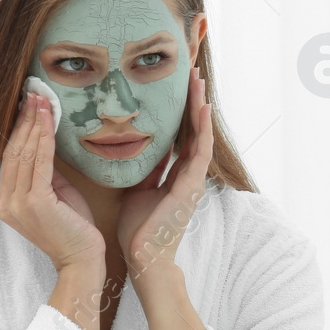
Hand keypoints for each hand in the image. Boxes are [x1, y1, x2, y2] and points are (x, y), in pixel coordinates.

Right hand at [0, 93, 104, 274]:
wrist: (82, 261)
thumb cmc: (74, 229)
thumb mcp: (56, 195)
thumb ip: (46, 172)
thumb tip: (46, 142)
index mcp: (6, 201)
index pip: (10, 157)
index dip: (18, 128)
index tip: (28, 104)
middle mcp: (6, 202)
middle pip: (13, 150)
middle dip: (24, 119)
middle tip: (34, 92)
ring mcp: (17, 204)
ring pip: (24, 153)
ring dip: (34, 123)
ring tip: (42, 99)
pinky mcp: (35, 203)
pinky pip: (39, 162)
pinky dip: (44, 137)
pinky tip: (49, 119)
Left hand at [118, 67, 213, 285]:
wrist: (143, 257)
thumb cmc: (138, 229)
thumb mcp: (136, 190)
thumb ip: (139, 169)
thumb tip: (127, 149)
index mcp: (174, 175)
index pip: (180, 135)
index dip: (180, 111)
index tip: (176, 86)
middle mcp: (188, 174)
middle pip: (193, 129)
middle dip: (193, 101)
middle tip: (191, 73)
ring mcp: (192, 180)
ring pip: (200, 134)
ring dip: (200, 106)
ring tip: (199, 80)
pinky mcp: (191, 186)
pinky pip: (200, 151)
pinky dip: (202, 128)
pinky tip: (201, 107)